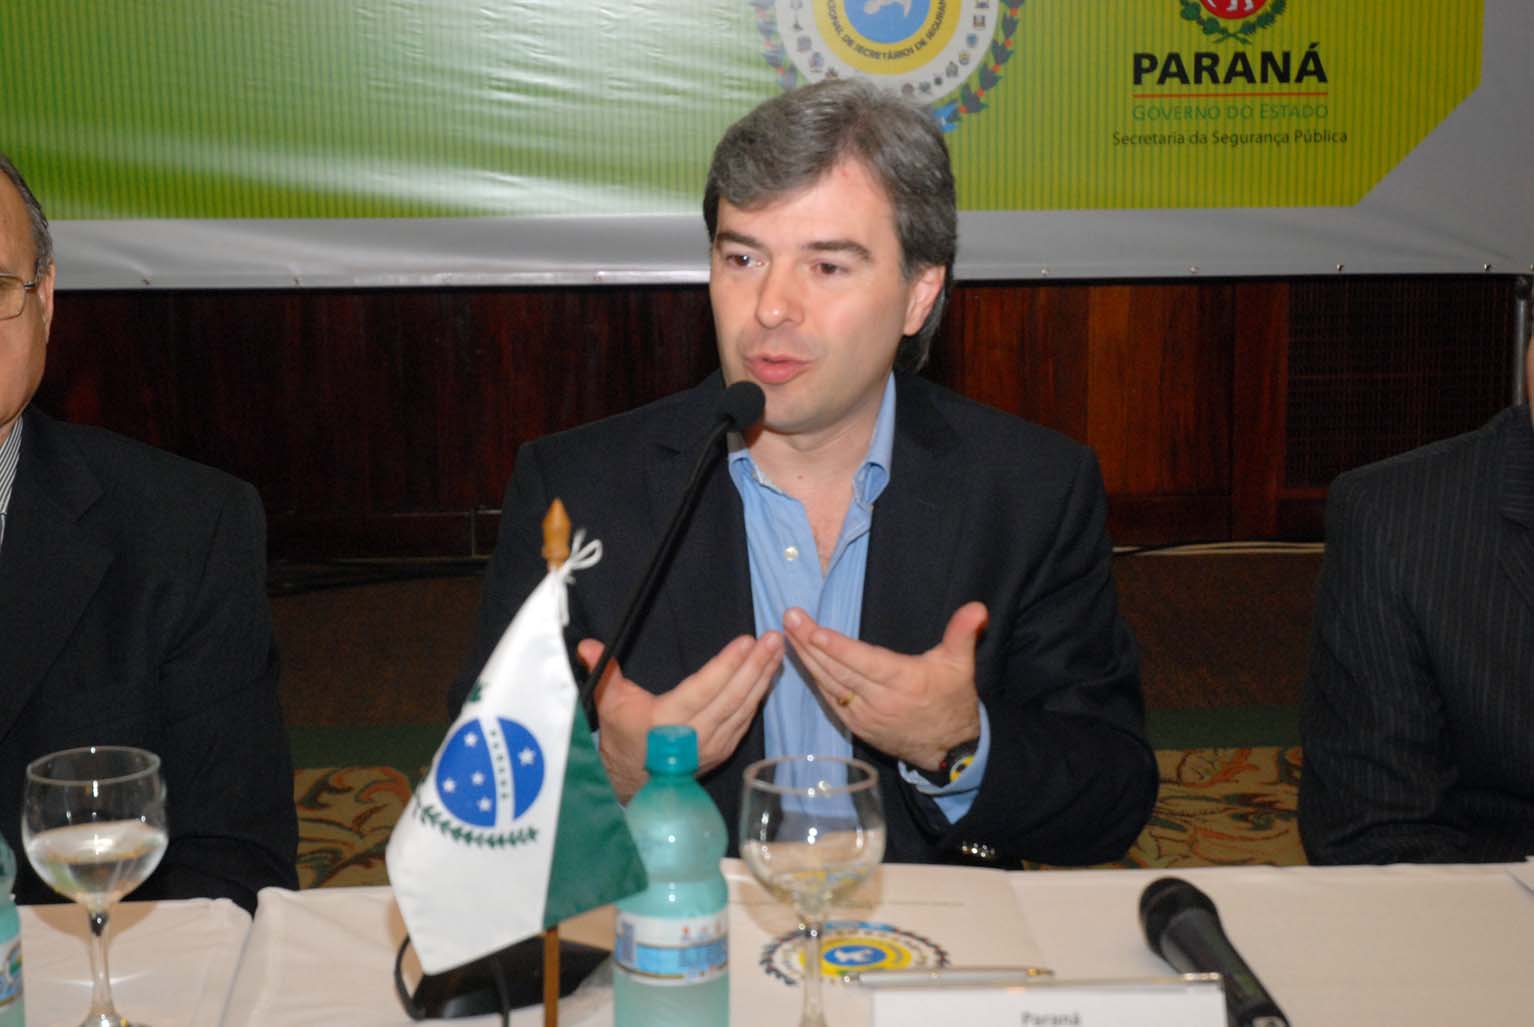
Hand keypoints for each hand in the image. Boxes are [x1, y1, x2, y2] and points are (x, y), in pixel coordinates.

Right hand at [578, 633, 783, 801]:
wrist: (634, 780)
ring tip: (777, 649)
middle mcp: (694, 735)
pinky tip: (769, 674)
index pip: (703, 689)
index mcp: (666, 721)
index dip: (726, 666)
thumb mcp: (609, 703)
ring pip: (744, 708)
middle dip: (755, 665)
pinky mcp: (724, 749)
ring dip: (763, 677)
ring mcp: (713, 745)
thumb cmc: (623, 734)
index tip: (746, 641)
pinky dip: (760, 695)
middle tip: (774, 638)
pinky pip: (746, 719)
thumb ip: (603, 671)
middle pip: (731, 697)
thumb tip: (587, 645)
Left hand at [783, 602, 986, 770]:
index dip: (838, 648)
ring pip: (828, 683)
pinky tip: (798, 657)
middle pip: (838, 670)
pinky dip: (812, 677)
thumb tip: (977, 608)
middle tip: (789, 618)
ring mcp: (864, 715)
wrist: (948, 749)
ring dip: (805, 657)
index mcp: (905, 682)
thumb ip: (963, 634)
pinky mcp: (855, 724)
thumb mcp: (961, 666)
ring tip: (787, 631)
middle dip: (809, 644)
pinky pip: (829, 697)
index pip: (865, 663)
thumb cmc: (952, 700)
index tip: (813, 631)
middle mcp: (880, 701)